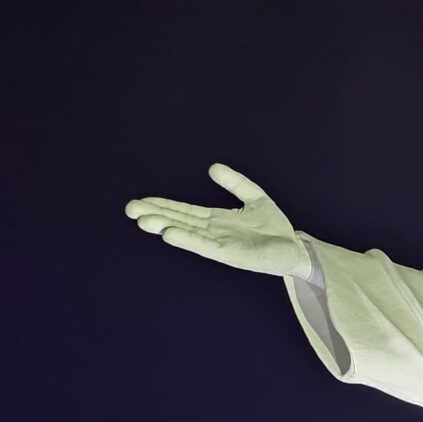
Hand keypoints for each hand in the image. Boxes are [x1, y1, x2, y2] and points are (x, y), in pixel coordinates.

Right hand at [125, 164, 310, 275]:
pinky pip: (205, 246)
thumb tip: (212, 167)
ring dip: (165, 226)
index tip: (139, 202)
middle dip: (154, 215)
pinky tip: (169, 234)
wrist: (293, 249)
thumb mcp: (254, 197)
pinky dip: (187, 240)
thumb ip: (235, 183)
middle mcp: (213, 232)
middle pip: (178, 221)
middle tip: (129, 210)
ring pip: (187, 233)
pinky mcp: (230, 255)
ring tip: (143, 221)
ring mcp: (219, 244)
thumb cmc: (274, 228)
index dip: (162, 205)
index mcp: (215, 220)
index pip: (183, 211)